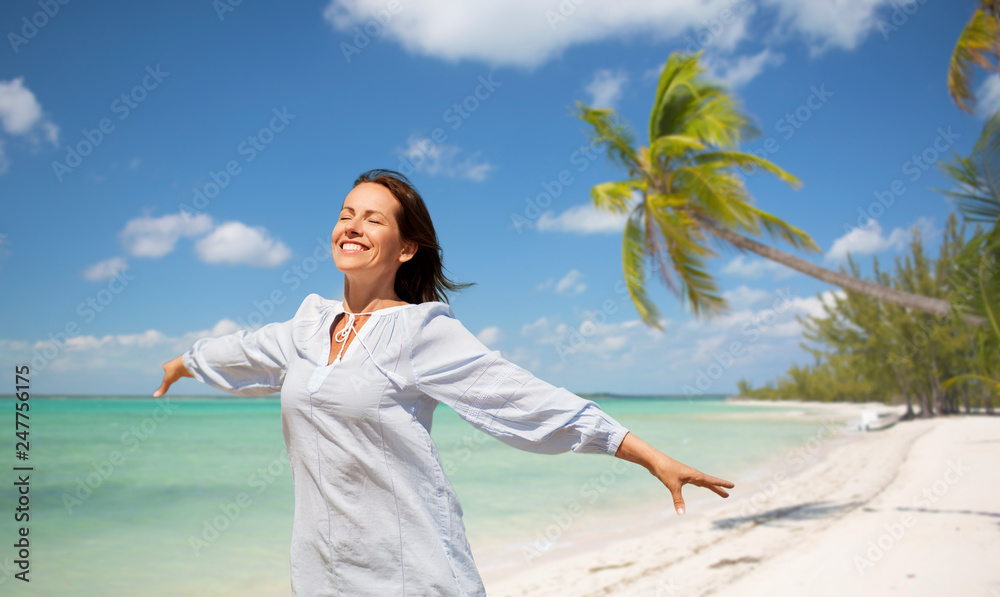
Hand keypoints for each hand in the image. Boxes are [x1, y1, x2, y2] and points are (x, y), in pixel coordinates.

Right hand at [153, 354, 192, 397]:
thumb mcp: (168, 380)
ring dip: (181, 371)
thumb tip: (154, 396)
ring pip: (181, 368)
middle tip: (173, 372)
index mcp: (168, 365)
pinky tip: (189, 373)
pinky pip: (188, 370)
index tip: (164, 368)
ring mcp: (183, 365)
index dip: (165, 368)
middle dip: (173, 369)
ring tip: (180, 373)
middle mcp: (175, 364)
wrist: (187, 363)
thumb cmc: (176, 370)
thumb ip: (163, 388)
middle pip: (173, 367)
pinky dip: (188, 372)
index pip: (165, 366)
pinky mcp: (189, 368)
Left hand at [614, 431, 733, 514]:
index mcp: (694, 475)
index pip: (711, 481)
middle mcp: (693, 474)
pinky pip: (695, 481)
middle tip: (728, 494)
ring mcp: (687, 475)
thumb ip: (678, 500)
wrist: (655, 461)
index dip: (722, 484)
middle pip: (709, 483)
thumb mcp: (673, 486)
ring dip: (711, 487)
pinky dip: (701, 484)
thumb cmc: (665, 470)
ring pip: (702, 482)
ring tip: (719, 491)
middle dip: (718, 489)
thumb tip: (681, 514)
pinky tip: (700, 485)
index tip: (732, 486)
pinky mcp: (681, 476)